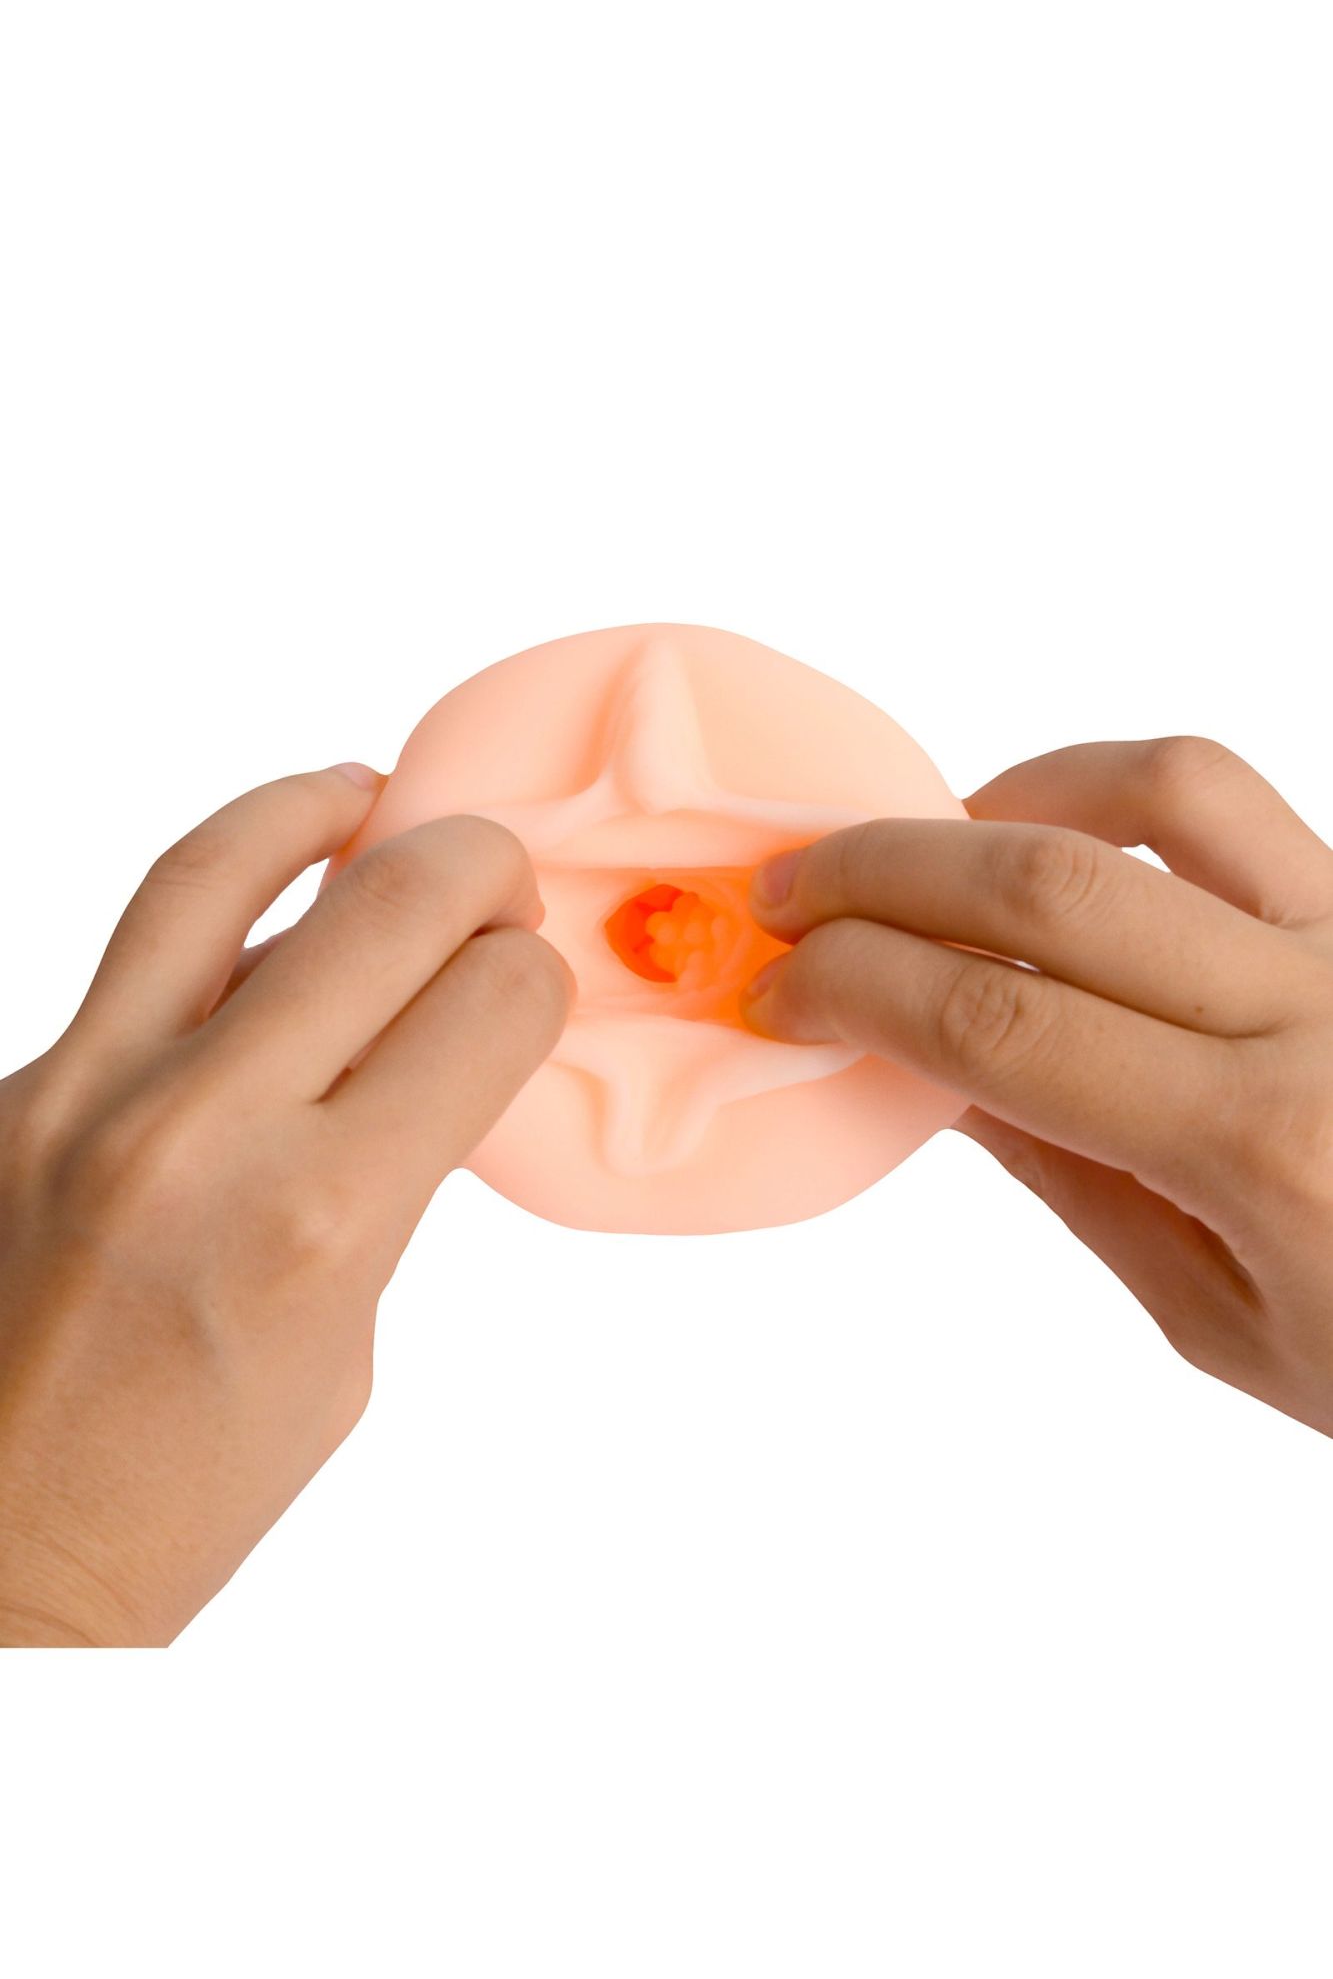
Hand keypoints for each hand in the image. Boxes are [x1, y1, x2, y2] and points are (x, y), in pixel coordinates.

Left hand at [0, 767, 570, 1645]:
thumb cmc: (180, 1490)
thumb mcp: (347, 1339)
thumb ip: (390, 1176)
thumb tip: (420, 1041)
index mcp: (320, 1220)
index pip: (487, 1006)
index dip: (533, 979)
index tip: (529, 985)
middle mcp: (201, 1131)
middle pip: (390, 905)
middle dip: (475, 872)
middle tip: (492, 881)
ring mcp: (82, 1092)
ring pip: (223, 865)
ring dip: (321, 811)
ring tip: (367, 801)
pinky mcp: (13, 1087)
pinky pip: (132, 947)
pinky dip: (217, 901)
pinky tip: (261, 900)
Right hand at [742, 737, 1332, 1436]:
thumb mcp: (1221, 1317)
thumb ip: (1073, 1177)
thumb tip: (936, 1068)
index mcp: (1260, 1149)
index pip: (1000, 1022)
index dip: (859, 990)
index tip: (778, 993)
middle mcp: (1317, 1015)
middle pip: (1046, 886)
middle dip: (882, 874)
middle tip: (790, 895)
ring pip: (1160, 791)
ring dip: (1003, 800)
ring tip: (920, 848)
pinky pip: (1237, 802)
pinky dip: (1112, 792)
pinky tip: (1050, 837)